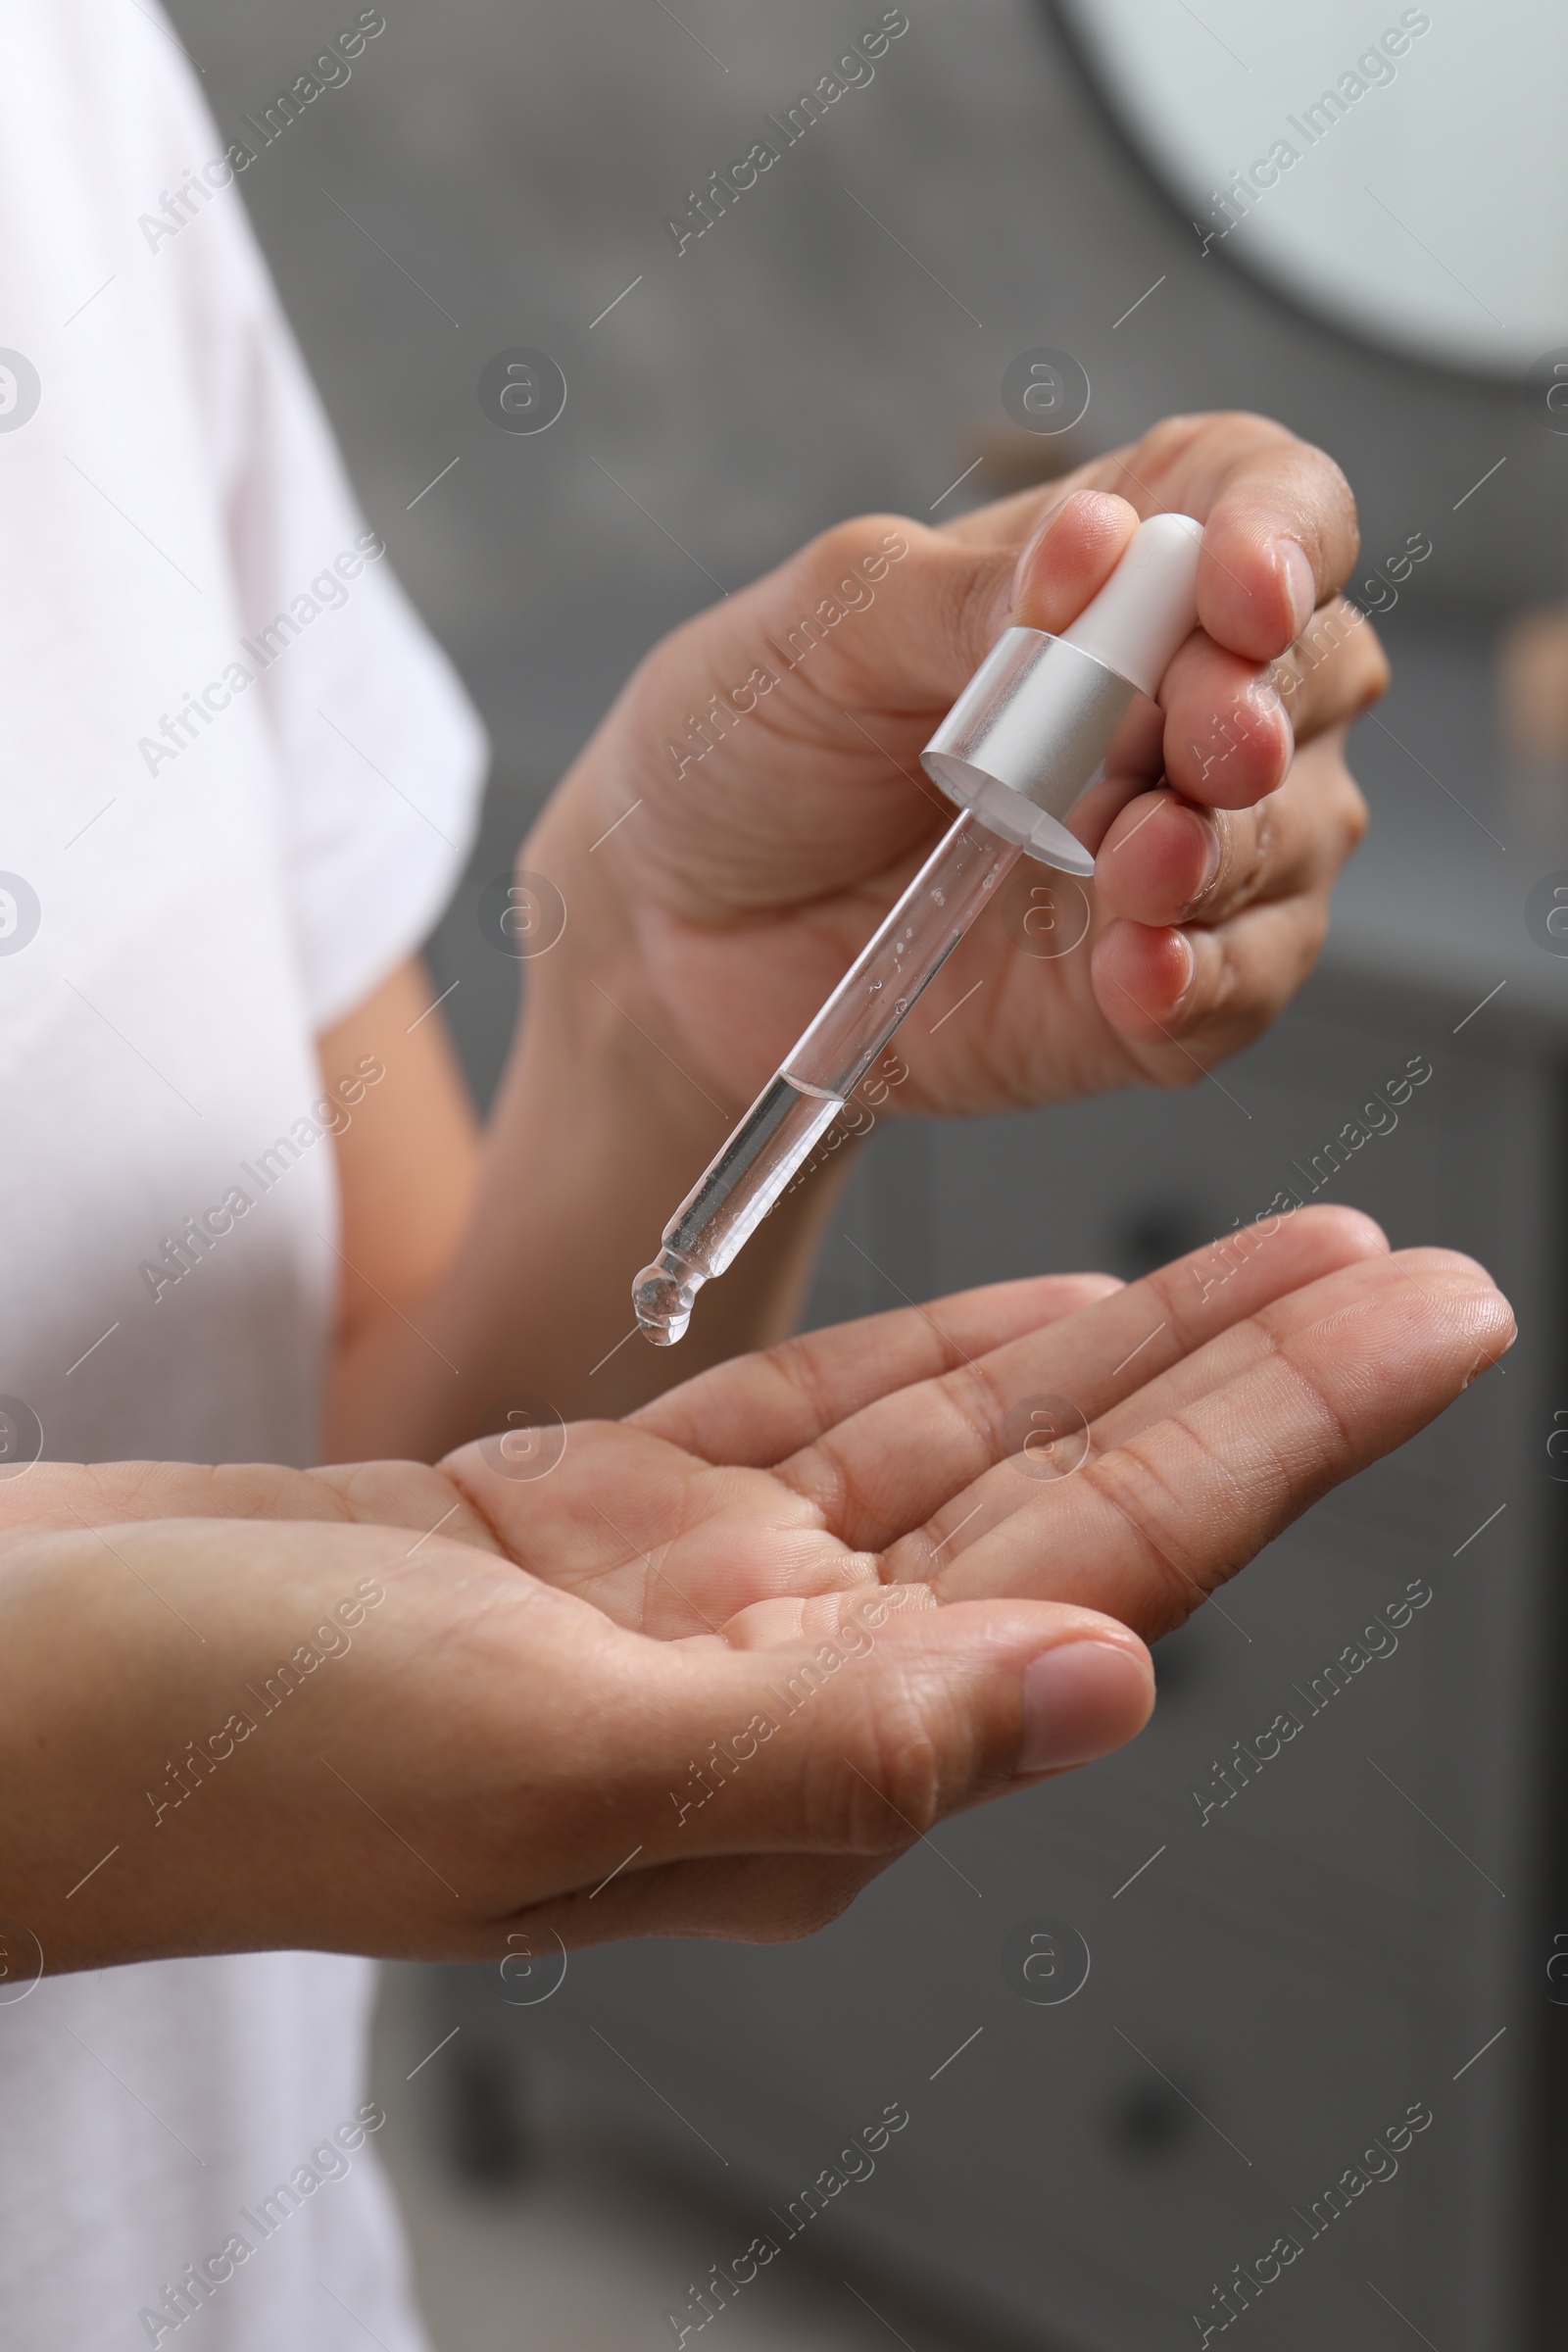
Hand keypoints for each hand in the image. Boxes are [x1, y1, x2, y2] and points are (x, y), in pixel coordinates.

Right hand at [5, 1208, 1507, 1965]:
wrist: (34, 1691)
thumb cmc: (236, 1745)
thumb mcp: (547, 1754)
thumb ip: (843, 1733)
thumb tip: (1111, 1694)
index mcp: (804, 1772)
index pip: (1109, 1575)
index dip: (1285, 1443)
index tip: (1429, 1325)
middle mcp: (785, 1691)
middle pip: (1076, 1499)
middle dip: (1260, 1376)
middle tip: (1415, 1269)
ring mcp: (698, 1602)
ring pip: (969, 1440)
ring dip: (1132, 1345)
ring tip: (1286, 1253)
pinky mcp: (599, 1520)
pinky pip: (825, 1420)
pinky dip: (946, 1353)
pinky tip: (1058, 1307)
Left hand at [535, 412, 1386, 1115]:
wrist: (664, 931)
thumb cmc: (742, 751)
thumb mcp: (824, 633)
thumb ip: (972, 597)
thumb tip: (1101, 549)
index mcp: (1114, 575)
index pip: (1268, 510)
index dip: (1283, 537)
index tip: (1237, 589)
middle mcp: (1172, 708)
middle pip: (1315, 674)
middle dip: (1263, 706)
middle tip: (1193, 740)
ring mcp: (1172, 856)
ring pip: (1297, 837)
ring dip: (1234, 848)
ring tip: (1132, 866)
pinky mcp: (1145, 997)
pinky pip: (1235, 990)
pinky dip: (1202, 978)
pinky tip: (1136, 969)